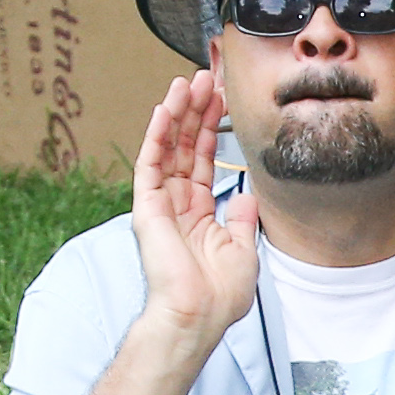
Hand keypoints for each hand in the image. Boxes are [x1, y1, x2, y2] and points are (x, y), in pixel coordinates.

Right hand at [126, 72, 262, 350]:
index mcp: (199, 214)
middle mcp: (178, 204)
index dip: (211, 129)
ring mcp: (161, 204)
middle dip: (195, 112)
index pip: (204, 161)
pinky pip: (150, 164)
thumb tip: (248, 196)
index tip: (221, 100)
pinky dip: (157, 136)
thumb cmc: (219, 296)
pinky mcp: (147, 207)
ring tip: (186, 82)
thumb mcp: (244, 251)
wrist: (198, 315)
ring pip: (167, 148)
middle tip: (204, 78)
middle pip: (186, 147)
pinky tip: (166, 110)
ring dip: (176, 114)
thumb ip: (243, 220)